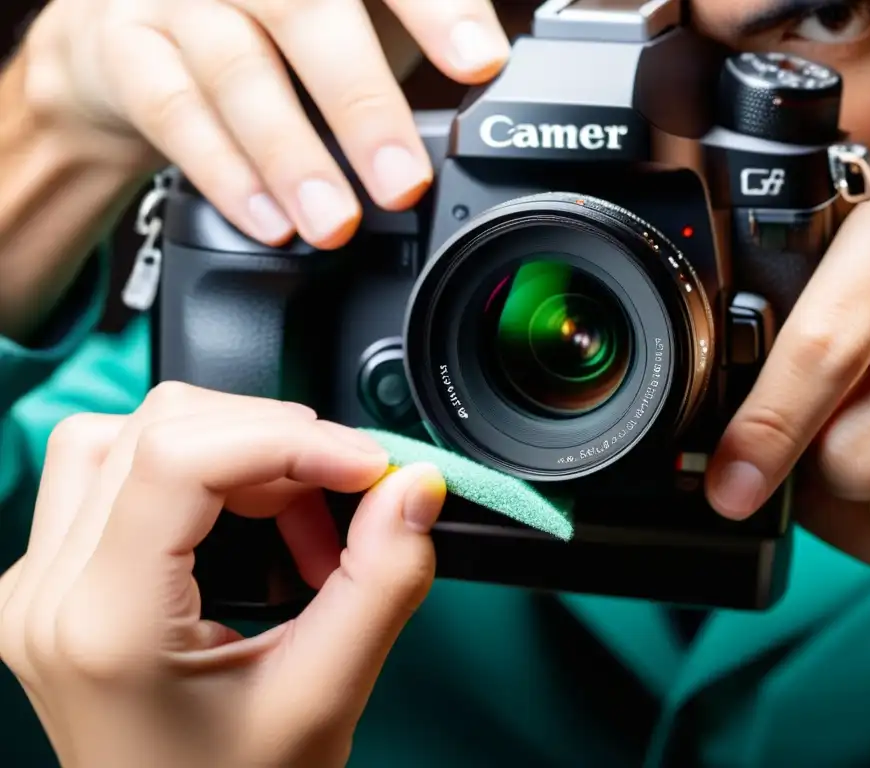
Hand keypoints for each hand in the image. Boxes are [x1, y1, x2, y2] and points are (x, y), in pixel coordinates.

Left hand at [0, 383, 446, 767]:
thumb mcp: (324, 697)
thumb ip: (381, 582)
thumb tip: (413, 488)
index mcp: (104, 625)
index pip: (180, 457)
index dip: (288, 439)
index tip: (365, 465)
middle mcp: (49, 591)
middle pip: (162, 427)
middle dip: (277, 445)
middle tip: (344, 499)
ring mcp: (40, 580)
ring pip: (134, 432)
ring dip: (237, 450)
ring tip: (296, 516)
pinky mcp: (56, 574)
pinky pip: (123, 469)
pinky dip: (208, 472)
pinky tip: (253, 522)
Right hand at [21, 0, 507, 247]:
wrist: (130, 37)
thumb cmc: (271, 30)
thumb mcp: (349, 20)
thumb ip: (413, 39)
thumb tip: (498, 89)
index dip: (437, 10)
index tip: (483, 62)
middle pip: (306, 12)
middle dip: (364, 104)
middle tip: (405, 182)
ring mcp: (180, 0)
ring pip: (236, 70)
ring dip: (293, 156)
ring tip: (334, 223)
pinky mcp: (127, 52)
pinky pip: (174, 114)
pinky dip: (227, 175)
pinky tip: (270, 222)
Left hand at [705, 174, 869, 633]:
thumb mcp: (829, 384)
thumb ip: (776, 381)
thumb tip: (718, 441)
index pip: (807, 317)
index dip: (756, 404)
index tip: (723, 469)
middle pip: (829, 362)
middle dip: (781, 441)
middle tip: (750, 481)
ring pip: (862, 449)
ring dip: (858, 486)